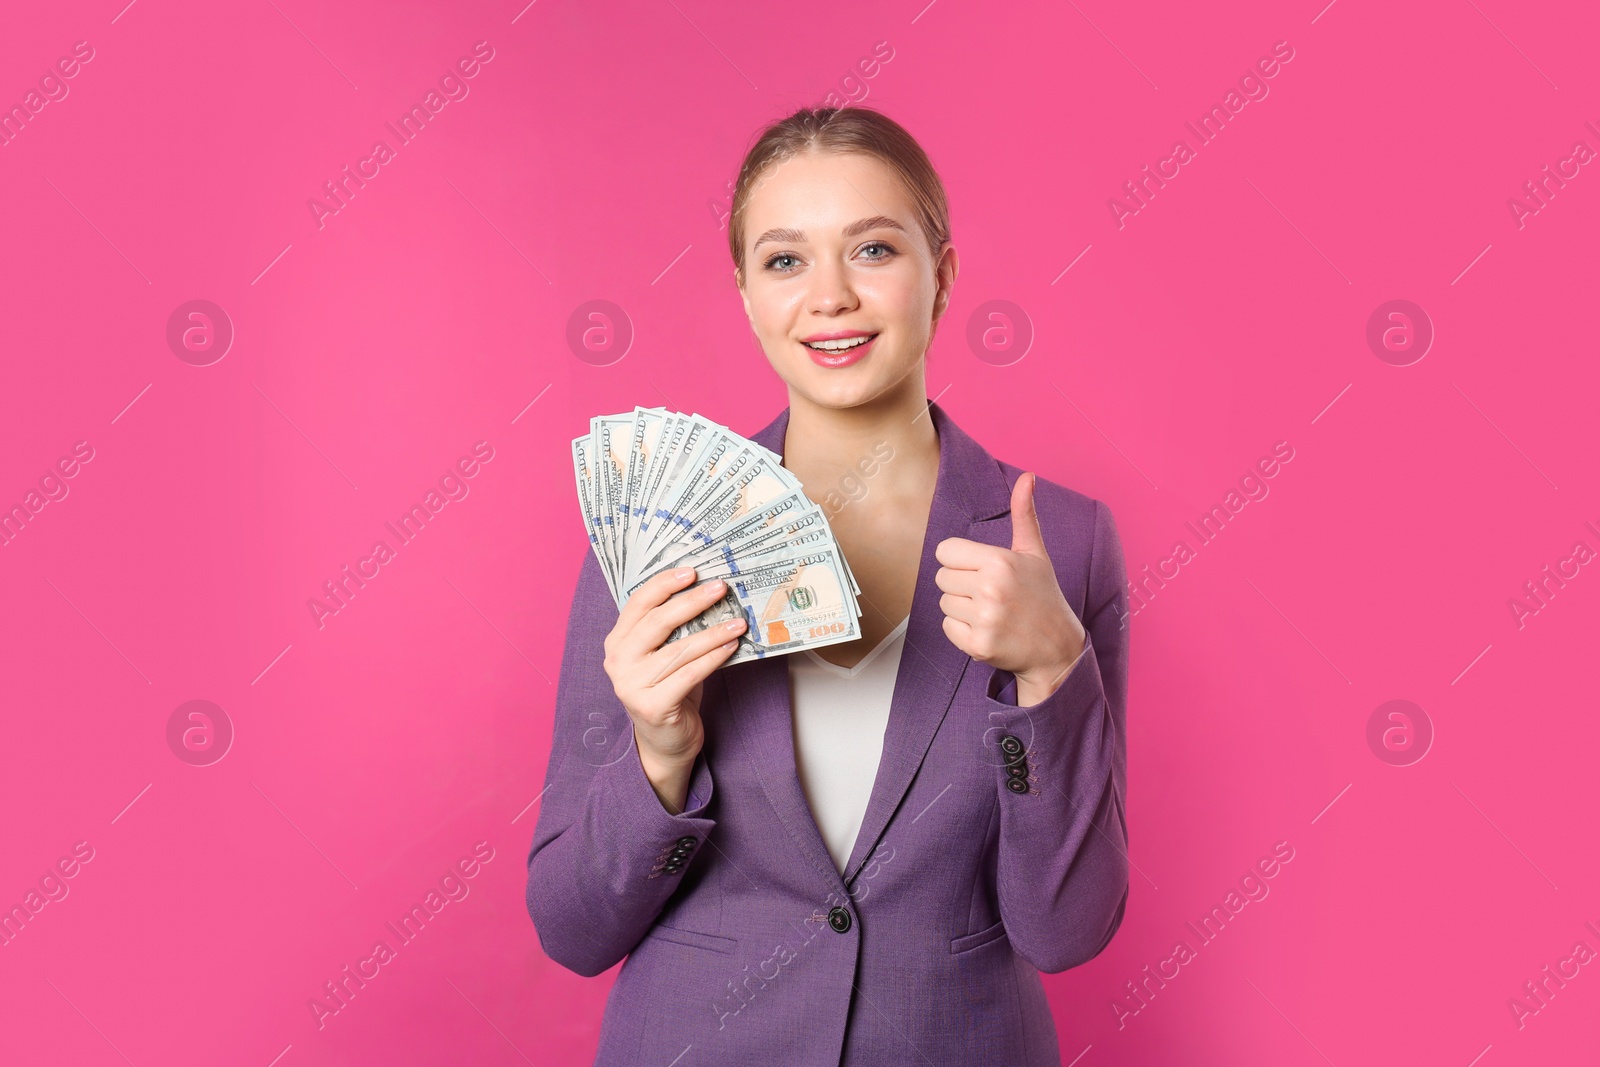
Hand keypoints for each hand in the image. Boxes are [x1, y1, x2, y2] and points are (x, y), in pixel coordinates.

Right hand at [602, 567, 746, 803]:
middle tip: (720, 588)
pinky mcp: (652, 706)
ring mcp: (631, 685)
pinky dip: (713, 658)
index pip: (638, 603)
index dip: (665, 584)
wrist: (665, 740)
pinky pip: (689, 674)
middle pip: (657, 622)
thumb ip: (672, 628)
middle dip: (692, 602)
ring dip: (712, 633)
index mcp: (617, 641)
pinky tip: (731, 646)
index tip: (693, 571)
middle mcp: (618, 661)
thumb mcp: (664, 655)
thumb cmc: (669, 689)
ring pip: (678, 650)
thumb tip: (708, 592)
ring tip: (738, 622)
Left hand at [934, 471, 1086, 705]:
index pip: (945, 551)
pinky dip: (962, 631)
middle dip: (961, 584)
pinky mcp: (978, 646)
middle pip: (942, 577)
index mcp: (999, 562)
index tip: (980, 569)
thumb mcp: (1035, 554)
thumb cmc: (1043, 597)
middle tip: (990, 593)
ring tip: (991, 611)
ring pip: (944, 603)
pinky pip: (948, 628)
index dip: (960, 559)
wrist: (1058, 649)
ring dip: (962, 608)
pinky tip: (987, 629)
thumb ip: (1024, 514)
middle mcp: (990, 590)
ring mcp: (984, 620)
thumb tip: (1027, 477)